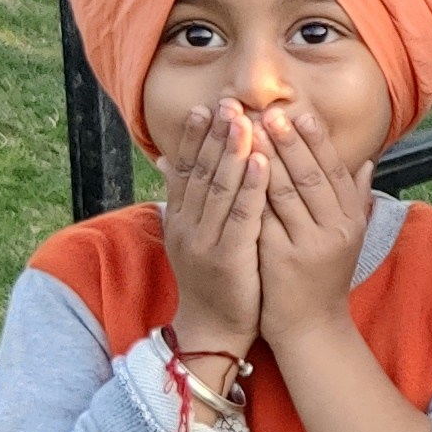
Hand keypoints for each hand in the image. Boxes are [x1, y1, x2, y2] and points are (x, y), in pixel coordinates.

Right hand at [161, 99, 265, 376]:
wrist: (212, 329)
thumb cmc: (211, 278)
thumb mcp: (191, 235)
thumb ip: (184, 198)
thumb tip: (168, 159)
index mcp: (180, 218)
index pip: (186, 168)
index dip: (195, 137)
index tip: (207, 106)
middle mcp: (187, 225)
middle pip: (201, 171)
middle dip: (214, 135)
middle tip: (227, 102)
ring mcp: (205, 241)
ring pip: (219, 188)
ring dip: (232, 152)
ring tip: (244, 121)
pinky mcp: (229, 257)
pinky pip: (241, 216)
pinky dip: (251, 187)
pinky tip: (262, 162)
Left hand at [252, 100, 371, 353]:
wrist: (312, 327)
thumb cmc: (325, 276)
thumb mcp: (348, 235)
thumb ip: (356, 196)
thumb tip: (367, 158)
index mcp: (351, 218)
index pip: (333, 169)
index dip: (315, 139)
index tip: (297, 112)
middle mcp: (335, 229)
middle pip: (310, 175)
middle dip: (287, 141)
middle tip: (267, 111)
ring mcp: (308, 245)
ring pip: (285, 192)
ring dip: (265, 157)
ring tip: (247, 131)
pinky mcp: (281, 259)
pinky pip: (263, 217)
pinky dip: (248, 191)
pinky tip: (233, 171)